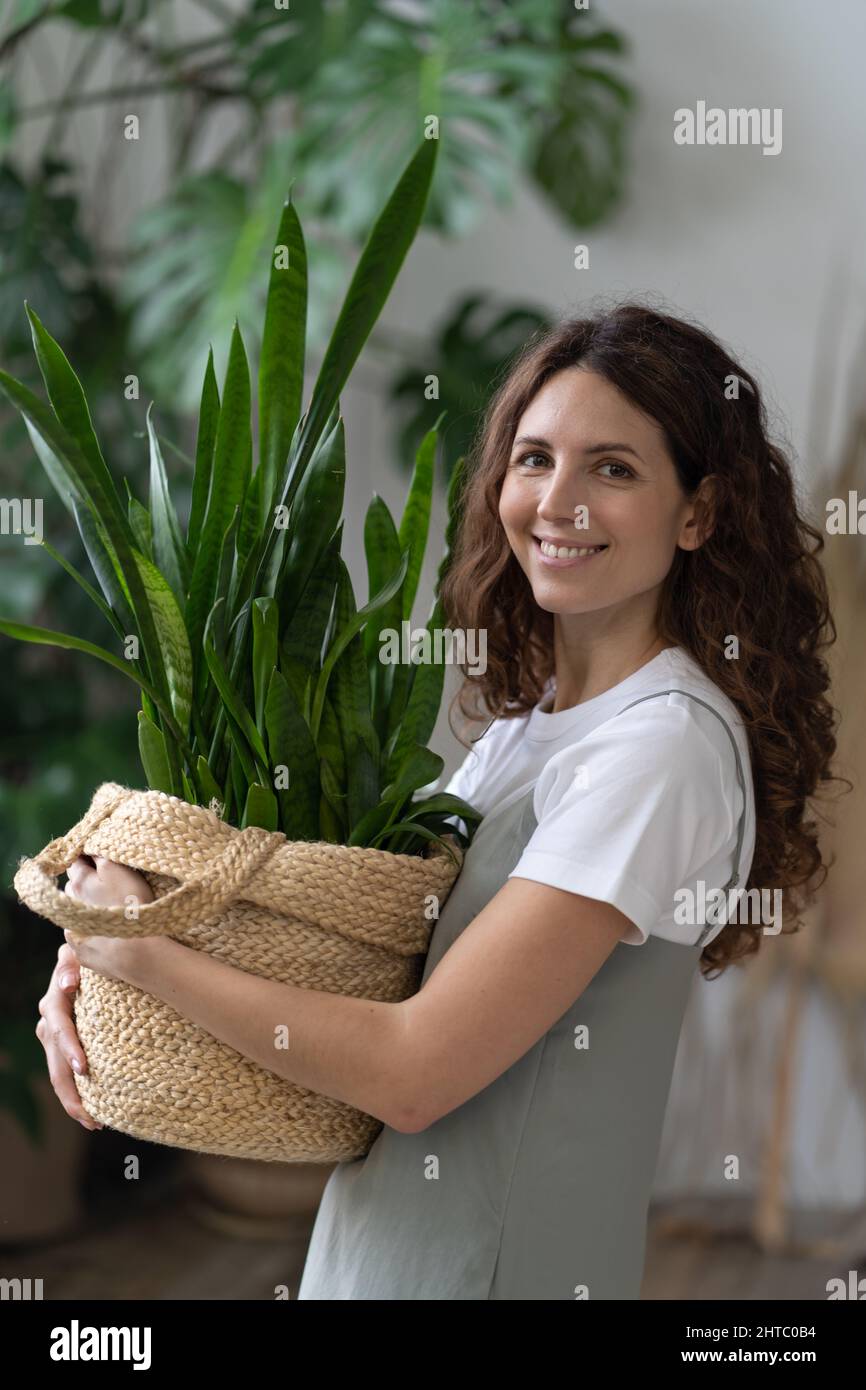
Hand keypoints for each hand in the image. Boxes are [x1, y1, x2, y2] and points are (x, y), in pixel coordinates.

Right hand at [36, 942, 101, 1131]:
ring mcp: (54, 1038)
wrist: (87, 958)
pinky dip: (78, 1094)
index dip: (70, 1048)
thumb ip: (73, 962)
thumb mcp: (80, 951)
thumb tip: (68, 982)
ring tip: (93, 1122)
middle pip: (56, 1063)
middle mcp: (50, 1023)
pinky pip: (67, 1074)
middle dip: (71, 1091)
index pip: (60, 1029)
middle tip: (89, 1115)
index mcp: (54, 1002)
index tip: (84, 1068)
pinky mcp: (64, 1047)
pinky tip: (93, 1114)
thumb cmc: (89, 951)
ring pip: (59, 1074)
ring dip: (73, 1100)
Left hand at [62, 854, 156, 983]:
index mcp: (78, 883)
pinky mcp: (83, 953)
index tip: (99, 855)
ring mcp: (74, 932)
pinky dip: (92, 930)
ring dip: (88, 906)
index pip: (74, 860)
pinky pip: (84, 935)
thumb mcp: (118, 869)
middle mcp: (70, 906)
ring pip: (77, 910)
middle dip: (86, 881)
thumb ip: (100, 855)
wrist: (136, 953)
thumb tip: (88, 847)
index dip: (87, 855)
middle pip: (74, 886)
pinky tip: (109, 931)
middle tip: (109, 883)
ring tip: (110, 908)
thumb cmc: (131, 905)